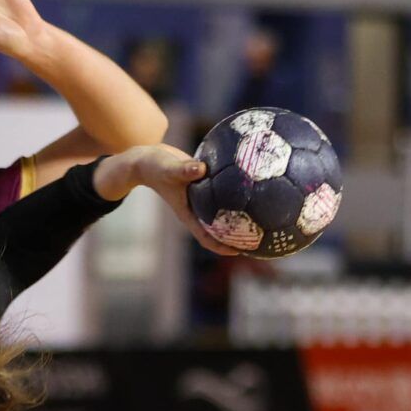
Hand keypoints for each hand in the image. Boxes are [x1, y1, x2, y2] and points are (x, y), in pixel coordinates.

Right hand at [96, 143, 246, 257]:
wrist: (147, 159)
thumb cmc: (154, 167)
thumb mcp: (168, 169)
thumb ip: (183, 169)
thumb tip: (201, 168)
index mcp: (189, 213)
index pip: (207, 237)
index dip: (223, 247)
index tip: (241, 251)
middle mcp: (197, 209)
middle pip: (220, 229)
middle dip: (238, 235)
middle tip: (261, 236)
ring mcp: (202, 198)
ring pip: (224, 211)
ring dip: (240, 214)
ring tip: (263, 212)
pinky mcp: (204, 184)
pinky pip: (223, 191)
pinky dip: (235, 190)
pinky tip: (252, 180)